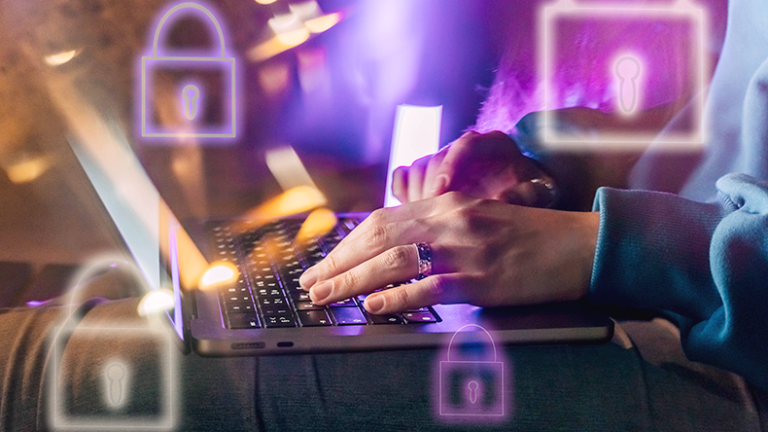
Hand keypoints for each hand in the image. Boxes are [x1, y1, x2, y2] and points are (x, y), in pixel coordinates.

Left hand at [299, 192, 599, 313]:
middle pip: (379, 239)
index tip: (325, 262)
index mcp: (448, 204)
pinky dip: (398, 296)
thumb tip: (397, 245)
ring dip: (353, 280)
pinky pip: (430, 286)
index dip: (348, 243)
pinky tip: (374, 306)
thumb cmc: (530, 235)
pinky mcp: (481, 279)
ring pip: (394, 260)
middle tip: (310, 283)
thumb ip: (440, 225)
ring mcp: (465, 249)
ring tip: (325, 296)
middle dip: (339, 262)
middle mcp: (450, 221)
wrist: (579, 245)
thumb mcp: (479, 218)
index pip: (382, 221)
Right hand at [392, 131, 555, 206]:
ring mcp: (441, 160)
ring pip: (415, 170)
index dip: (449, 165)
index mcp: (491, 143)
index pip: (464, 145)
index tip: (443, 189)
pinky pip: (403, 177)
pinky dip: (402, 193)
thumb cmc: (528, 192)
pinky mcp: (426, 175)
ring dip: (415, 195)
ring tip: (422, 222)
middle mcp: (462, 147)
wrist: (520, 191)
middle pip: (434, 159)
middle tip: (427, 215)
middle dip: (428, 188)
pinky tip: (410, 214)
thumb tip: (503, 200)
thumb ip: (524, 195)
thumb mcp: (535, 192)